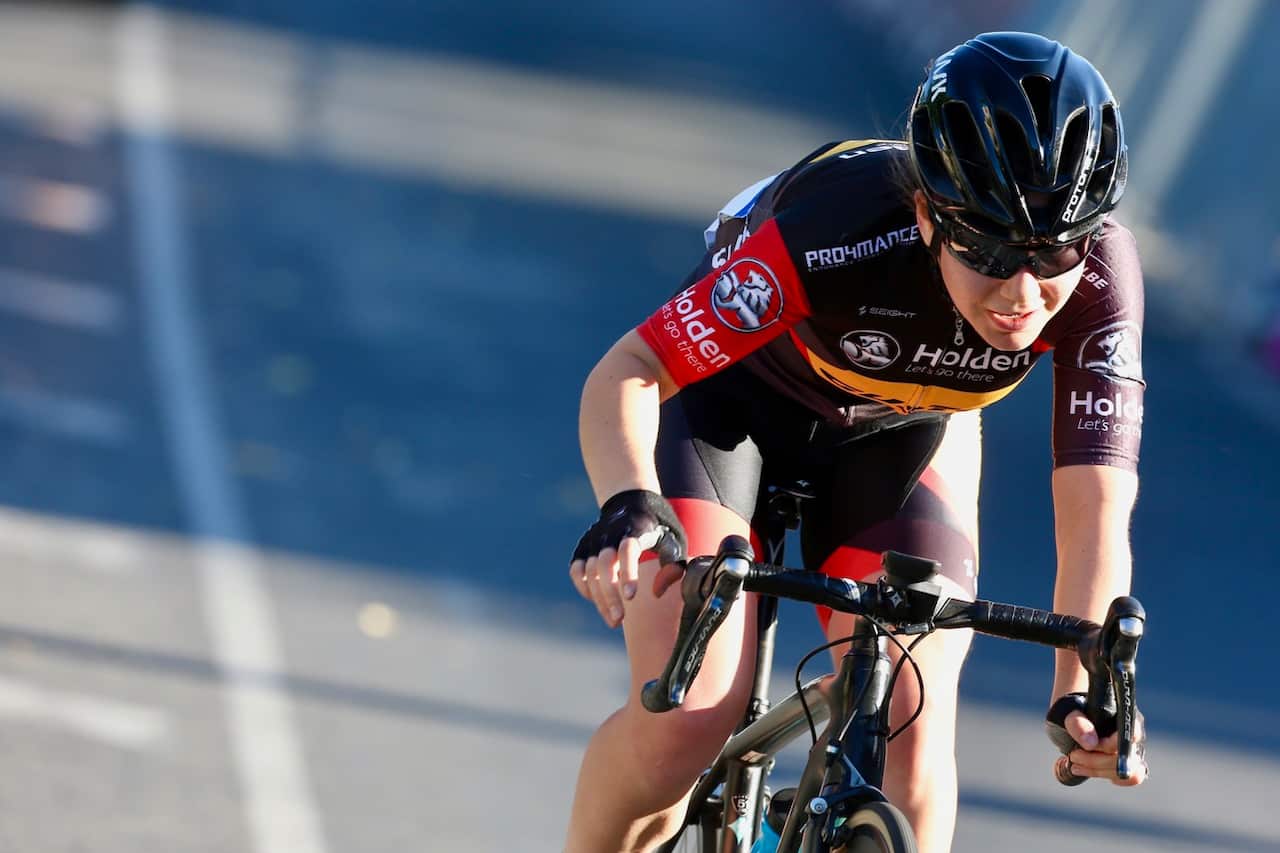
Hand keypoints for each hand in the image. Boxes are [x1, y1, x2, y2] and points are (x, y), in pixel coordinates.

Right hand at [568, 490, 686, 627]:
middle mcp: (610, 533)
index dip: (628, 573)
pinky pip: (576, 571)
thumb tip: (656, 593)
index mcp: (635, 529)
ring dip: (599, 598)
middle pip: (603, 564)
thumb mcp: (674, 542)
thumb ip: (672, 568)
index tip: (631, 597)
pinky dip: (584, 588)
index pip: (627, 550)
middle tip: (619, 620)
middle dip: (609, 594)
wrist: (631, 502)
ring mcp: (594, 540)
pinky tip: (598, 602)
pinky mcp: (583, 548)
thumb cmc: (658, 528)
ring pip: (588, 571)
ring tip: (615, 621)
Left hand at [1046, 693, 1147, 785]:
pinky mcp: (1128, 762)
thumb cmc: (1076, 712)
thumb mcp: (1070, 713)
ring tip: (1075, 766)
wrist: (1076, 718)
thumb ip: (1078, 724)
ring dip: (1098, 771)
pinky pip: (1126, 779)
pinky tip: (1086, 770)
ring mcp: (1133, 749)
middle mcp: (1133, 734)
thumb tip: (1090, 744)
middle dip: (1096, 761)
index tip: (1088, 746)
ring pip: (1127, 771)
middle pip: (1126, 757)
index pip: (1130, 735)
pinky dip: (1104, 775)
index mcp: (1124, 716)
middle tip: (1074, 756)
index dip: (1110, 745)